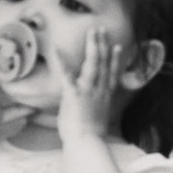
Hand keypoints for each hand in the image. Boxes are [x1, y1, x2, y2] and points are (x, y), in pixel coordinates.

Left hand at [55, 29, 120, 143]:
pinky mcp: (74, 94)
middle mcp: (100, 91)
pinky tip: (55, 48)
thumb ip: (95, 106)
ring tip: (92, 32)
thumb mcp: (97, 117)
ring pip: (93, 64)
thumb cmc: (90, 135)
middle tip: (101, 29)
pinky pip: (66, 74)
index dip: (115, 59)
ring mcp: (88, 91)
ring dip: (93, 46)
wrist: (87, 143)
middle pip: (104, 64)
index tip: (117, 46)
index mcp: (105, 96)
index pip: (112, 74)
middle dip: (102, 45)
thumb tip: (92, 104)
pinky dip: (61, 60)